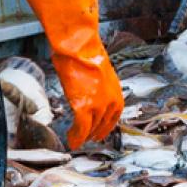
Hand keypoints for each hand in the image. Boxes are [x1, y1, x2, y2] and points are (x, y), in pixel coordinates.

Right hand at [13, 0, 124, 149]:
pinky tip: (71, 141)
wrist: (78, 44)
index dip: (107, 124)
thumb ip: (93, 78)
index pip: (115, 113)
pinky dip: (76, 137)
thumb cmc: (83, 49)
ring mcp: (98, 105)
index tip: (102, 130)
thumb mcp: (94, 66)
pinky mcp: (84, 108)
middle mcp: (110, 99)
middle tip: (89, 139)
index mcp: (115, 88)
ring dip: (84, 137)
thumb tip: (85, 78)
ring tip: (77, 142)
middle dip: (96, 133)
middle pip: (104, 124)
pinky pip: (80, 129)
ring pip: (92, 129)